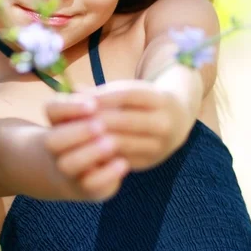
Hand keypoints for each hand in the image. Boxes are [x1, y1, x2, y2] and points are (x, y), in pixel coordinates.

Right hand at [43, 95, 129, 201]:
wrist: (83, 171)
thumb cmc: (92, 133)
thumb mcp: (93, 115)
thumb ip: (94, 104)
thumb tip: (92, 92)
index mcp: (57, 123)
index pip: (51, 109)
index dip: (69, 107)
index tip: (92, 104)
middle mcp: (56, 148)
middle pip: (53, 141)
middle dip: (78, 132)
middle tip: (100, 125)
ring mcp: (67, 170)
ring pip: (68, 164)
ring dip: (90, 153)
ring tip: (112, 142)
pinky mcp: (85, 188)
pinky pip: (90, 185)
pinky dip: (107, 174)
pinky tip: (123, 162)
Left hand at [45, 79, 192, 174]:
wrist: (177, 120)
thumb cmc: (144, 101)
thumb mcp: (132, 91)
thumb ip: (104, 92)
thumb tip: (74, 89)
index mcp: (160, 99)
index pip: (128, 94)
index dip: (103, 96)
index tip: (82, 99)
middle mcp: (164, 121)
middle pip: (124, 119)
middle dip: (96, 119)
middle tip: (73, 120)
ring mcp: (160, 144)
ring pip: (122, 142)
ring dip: (96, 139)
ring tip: (75, 135)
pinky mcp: (150, 161)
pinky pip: (122, 158)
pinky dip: (103, 154)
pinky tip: (86, 149)